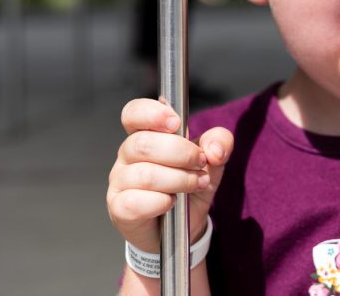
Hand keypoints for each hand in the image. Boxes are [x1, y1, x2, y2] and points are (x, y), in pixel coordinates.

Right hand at [106, 98, 232, 253]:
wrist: (184, 226)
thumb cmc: (191, 184)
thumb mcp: (214, 160)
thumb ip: (220, 143)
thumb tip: (214, 150)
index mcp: (147, 134)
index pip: (133, 113)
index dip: (151, 113)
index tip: (175, 122)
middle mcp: (127, 155)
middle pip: (144, 143)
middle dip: (182, 153)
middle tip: (201, 163)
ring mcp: (120, 181)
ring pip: (145, 174)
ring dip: (179, 179)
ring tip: (196, 184)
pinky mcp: (119, 208)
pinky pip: (136, 202)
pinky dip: (161, 202)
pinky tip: (172, 203)